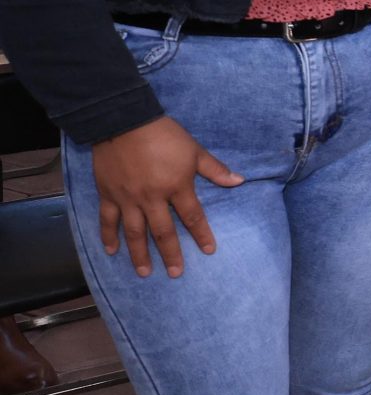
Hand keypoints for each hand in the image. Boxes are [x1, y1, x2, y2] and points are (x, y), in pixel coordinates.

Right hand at [91, 116, 242, 277]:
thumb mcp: (194, 150)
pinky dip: (108, 236)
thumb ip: (215, 169)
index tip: (209, 251)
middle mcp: (152, 198)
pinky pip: (107, 220)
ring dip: (140, 254)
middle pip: (163, 232)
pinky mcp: (108, 194)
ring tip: (145, 272)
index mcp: (176, 187)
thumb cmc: (164, 134)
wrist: (124, 121)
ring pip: (135, 232)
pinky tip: (111, 252)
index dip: (201, 235)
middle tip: (176, 273)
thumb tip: (239, 180)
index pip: (193, 217)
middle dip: (171, 254)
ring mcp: (128, 198)